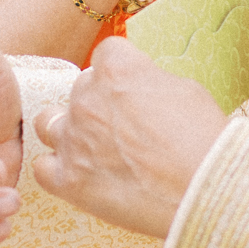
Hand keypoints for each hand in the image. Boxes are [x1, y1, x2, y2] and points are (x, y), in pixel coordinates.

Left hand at [33, 37, 229, 239]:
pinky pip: (43, 168)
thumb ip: (150, 82)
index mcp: (117, 68)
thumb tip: (140, 86)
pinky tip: (80, 176)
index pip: (106, 55)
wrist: (205, 192)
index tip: (133, 88)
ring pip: (49, 123)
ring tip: (95, 150)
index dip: (122, 72)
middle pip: (80, 89)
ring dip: (70, 132)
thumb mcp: (186, 90)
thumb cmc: (205, 142)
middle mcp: (87, 98)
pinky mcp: (68, 180)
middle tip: (126, 129)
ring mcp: (73, 139)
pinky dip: (58, 170)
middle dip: (100, 104)